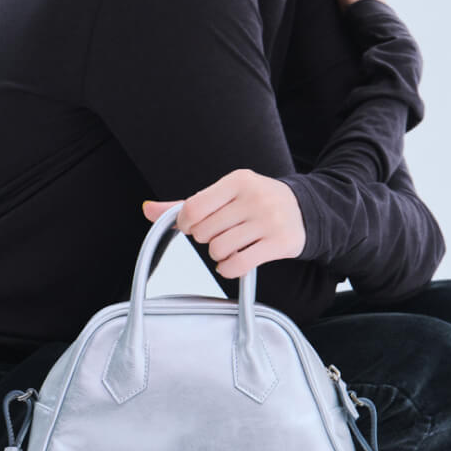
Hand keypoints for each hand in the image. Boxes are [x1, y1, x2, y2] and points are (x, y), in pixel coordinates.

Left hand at [141, 169, 305, 279]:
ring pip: (219, 249)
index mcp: (237, 180)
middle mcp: (254, 198)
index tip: (192, 226)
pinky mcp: (279, 243)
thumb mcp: (224, 195)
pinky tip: (233, 262)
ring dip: (218, 255)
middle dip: (206, 239)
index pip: (194, 207)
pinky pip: (239, 264)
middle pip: (205, 231)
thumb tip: (147, 209)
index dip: (185, 223)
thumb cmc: (255, 202)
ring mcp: (268, 220)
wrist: (304, 211)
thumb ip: (185, 204)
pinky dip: (229, 269)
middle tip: (220, 234)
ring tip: (230, 246)